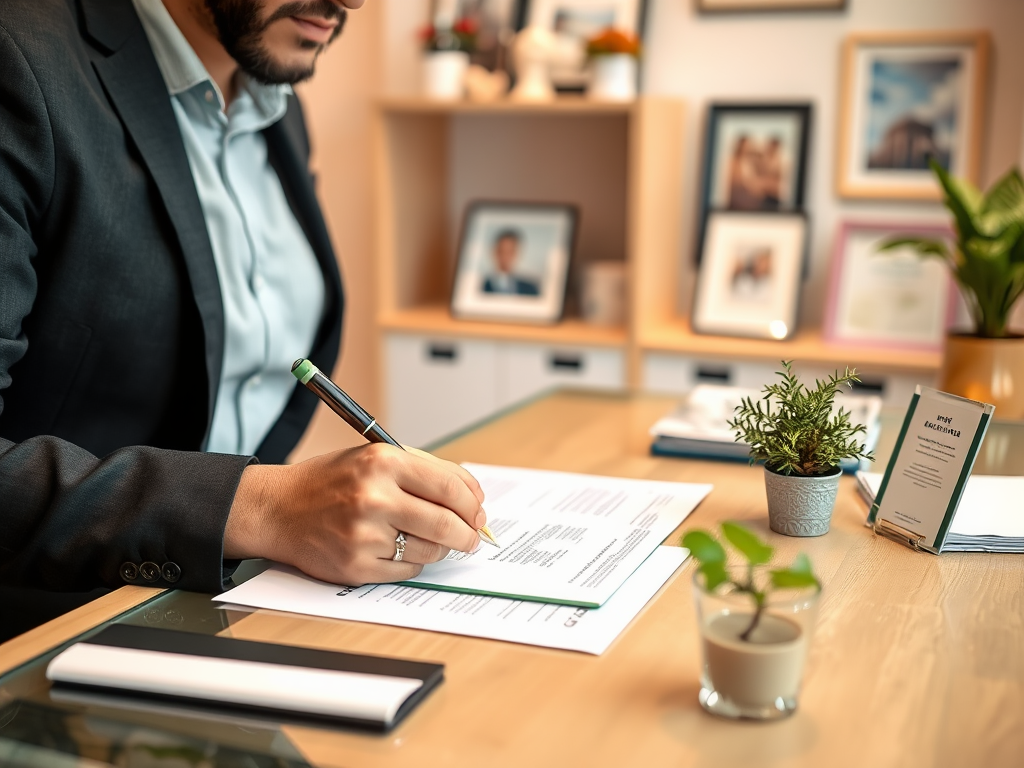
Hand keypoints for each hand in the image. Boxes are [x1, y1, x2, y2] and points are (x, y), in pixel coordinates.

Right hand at [224, 443, 485, 584]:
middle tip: (473, 537)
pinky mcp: (356, 566)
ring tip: (434, 540)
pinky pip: (407, 569)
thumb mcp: (374, 456)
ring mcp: (364, 534)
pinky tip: (401, 548)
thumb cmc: (332, 481)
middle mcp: (373, 497)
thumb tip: (472, 497)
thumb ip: (423, 470)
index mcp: (383, 462)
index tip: (479, 510)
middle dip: (468, 533)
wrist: (278, 509)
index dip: (473, 502)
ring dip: (442, 548)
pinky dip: (413, 561)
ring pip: (431, 550)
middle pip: (446, 523)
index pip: (449, 486)